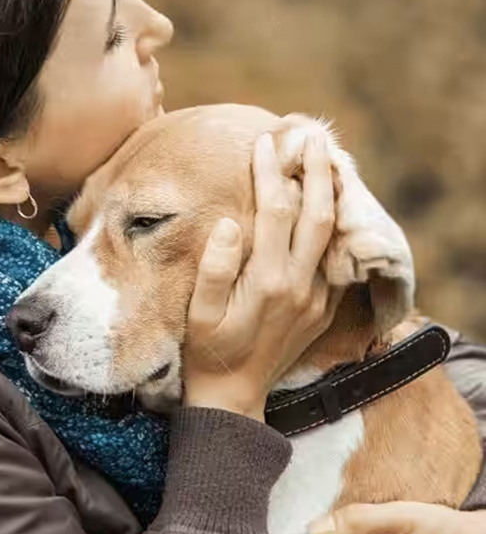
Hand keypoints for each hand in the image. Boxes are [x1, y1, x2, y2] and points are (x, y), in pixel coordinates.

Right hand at [184, 128, 341, 420]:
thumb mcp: (199, 313)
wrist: (235, 397)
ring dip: (332, 194)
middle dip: (316, 171)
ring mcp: (317, 298)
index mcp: (268, 281)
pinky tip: (327, 208)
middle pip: (317, 214)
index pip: (275, 211)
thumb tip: (230, 222)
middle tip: (312, 136)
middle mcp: (300, 285)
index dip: (270, 173)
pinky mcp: (323, 308)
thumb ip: (215, 267)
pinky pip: (335, 259)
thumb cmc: (209, 351)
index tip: (264, 143)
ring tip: (328, 162)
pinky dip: (334, 227)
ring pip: (333, 234)